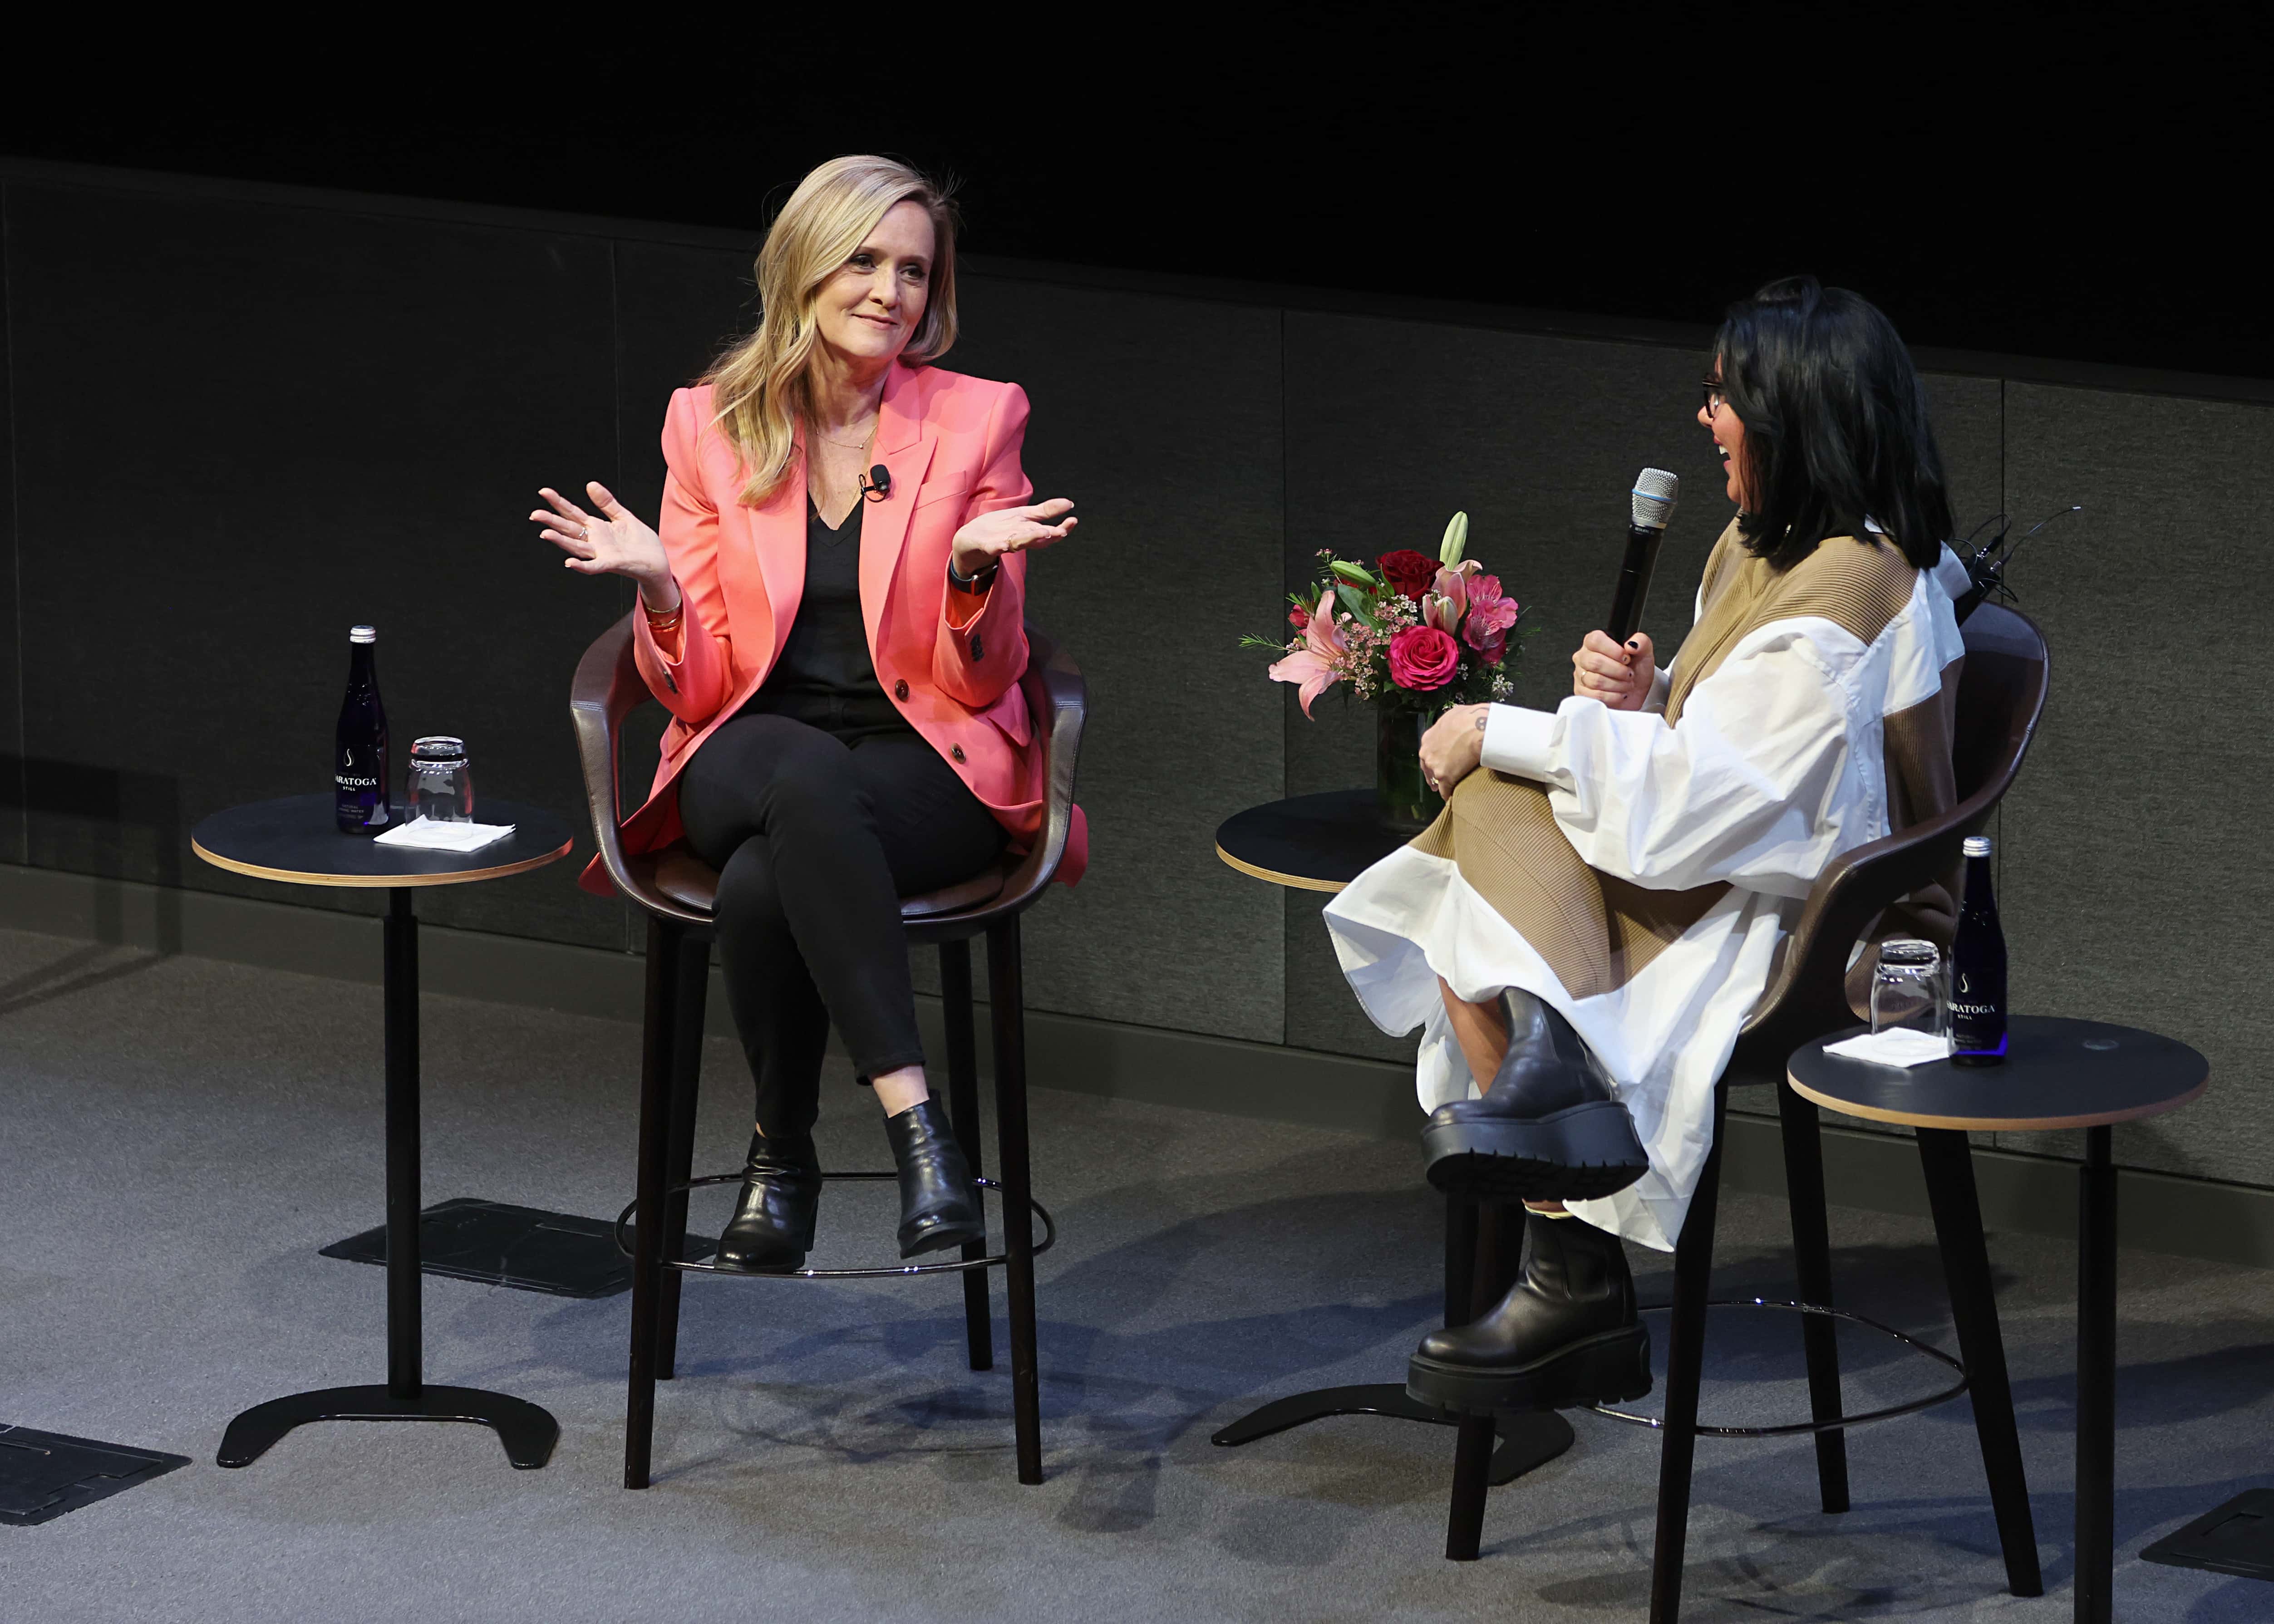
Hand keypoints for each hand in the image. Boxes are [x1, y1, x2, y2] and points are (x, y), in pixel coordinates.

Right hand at [533, 483, 676, 608]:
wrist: (658, 562)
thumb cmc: (641, 542)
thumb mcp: (623, 517)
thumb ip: (607, 503)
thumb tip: (590, 484)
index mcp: (597, 528)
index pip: (573, 513)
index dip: (559, 502)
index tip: (544, 491)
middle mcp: (595, 541)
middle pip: (569, 529)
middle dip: (552, 521)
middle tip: (534, 514)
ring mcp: (602, 554)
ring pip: (577, 547)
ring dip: (561, 541)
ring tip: (545, 533)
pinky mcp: (612, 564)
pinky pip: (594, 566)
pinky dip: (581, 565)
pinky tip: (569, 563)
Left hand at [951, 498, 1077, 577]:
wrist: (971, 538)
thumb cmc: (1000, 527)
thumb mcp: (1024, 515)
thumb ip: (1046, 511)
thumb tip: (1069, 503)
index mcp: (1029, 532)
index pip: (1049, 532)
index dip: (1062, 528)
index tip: (1073, 519)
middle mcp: (1019, 540)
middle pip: (1037, 539)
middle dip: (1049, 535)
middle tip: (1061, 531)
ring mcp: (1003, 543)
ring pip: (1019, 543)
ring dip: (1030, 539)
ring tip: (1043, 533)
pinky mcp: (986, 545)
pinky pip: (994, 547)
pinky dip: (999, 546)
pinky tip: (1003, 544)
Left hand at [1420, 703, 1491, 796]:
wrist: (1478, 728)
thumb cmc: (1470, 718)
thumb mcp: (1455, 716)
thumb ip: (1450, 725)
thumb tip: (1457, 724)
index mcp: (1428, 738)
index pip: (1427, 753)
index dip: (1434, 760)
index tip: (1438, 766)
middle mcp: (1427, 753)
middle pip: (1428, 768)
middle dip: (1434, 775)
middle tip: (1439, 783)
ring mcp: (1435, 766)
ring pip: (1436, 780)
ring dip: (1443, 785)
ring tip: (1451, 790)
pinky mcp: (1444, 777)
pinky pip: (1445, 791)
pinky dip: (1449, 795)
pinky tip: (1454, 798)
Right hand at [1571, 630, 1654, 709]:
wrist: (1636, 691)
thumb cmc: (1636, 670)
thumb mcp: (1644, 653)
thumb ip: (1641, 641)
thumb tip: (1631, 644)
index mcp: (1594, 643)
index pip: (1595, 640)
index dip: (1614, 650)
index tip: (1626, 657)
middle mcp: (1584, 657)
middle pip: (1595, 662)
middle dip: (1618, 671)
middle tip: (1629, 673)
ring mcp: (1580, 676)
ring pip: (1596, 681)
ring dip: (1618, 685)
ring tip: (1626, 683)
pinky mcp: (1582, 693)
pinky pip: (1596, 696)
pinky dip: (1613, 696)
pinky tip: (1620, 693)